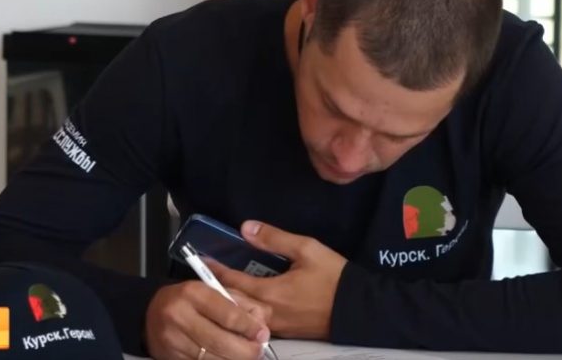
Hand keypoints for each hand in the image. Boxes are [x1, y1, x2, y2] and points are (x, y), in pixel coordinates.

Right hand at [145, 280, 271, 359]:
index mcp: (194, 293)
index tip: (262, 334)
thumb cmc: (192, 299)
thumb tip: (262, 321)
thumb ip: (242, 302)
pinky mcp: (170, 358)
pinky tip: (227, 358)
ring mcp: (173, 340)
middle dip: (245, 350)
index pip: (228, 315)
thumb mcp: (216, 290)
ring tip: (245, 355)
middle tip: (258, 351)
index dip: (249, 328)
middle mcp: (180, 316)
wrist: (152, 310)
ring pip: (211, 359)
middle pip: (220, 342)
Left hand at [208, 221, 347, 339]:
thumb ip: (275, 239)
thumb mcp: (307, 249)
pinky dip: (246, 312)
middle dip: (217, 290)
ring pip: (244, 315)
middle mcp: (268, 314)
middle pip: (233, 304)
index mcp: (270, 293)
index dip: (216, 271)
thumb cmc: (334, 277)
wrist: (359, 308)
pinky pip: (258, 322)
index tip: (202, 261)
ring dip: (231, 302)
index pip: (233, 282)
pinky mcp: (287, 333)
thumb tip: (247, 228)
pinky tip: (245, 304)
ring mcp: (277, 327)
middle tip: (204, 278)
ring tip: (221, 290)